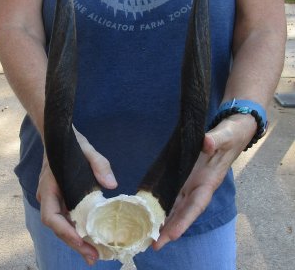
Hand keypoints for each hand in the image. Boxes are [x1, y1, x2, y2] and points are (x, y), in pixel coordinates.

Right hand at [36, 127, 116, 265]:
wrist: (58, 137)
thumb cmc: (70, 143)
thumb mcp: (87, 149)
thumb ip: (99, 164)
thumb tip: (112, 185)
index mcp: (50, 186)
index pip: (51, 215)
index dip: (64, 231)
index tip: (81, 241)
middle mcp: (48, 196)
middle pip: (57, 226)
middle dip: (74, 243)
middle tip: (93, 257)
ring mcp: (54, 199)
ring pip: (62, 225)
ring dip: (76, 240)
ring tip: (94, 254)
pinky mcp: (62, 199)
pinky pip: (67, 217)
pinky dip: (78, 229)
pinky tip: (91, 237)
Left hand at [153, 114, 256, 249]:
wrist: (228, 135)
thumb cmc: (229, 137)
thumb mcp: (225, 136)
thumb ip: (216, 140)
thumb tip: (207, 143)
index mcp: (209, 182)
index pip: (196, 204)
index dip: (185, 220)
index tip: (172, 234)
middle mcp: (198, 187)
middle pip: (184, 211)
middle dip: (171, 228)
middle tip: (155, 245)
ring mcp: (190, 183)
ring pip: (176, 205)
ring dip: (164, 220)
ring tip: (150, 235)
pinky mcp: (183, 177)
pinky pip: (171, 193)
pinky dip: (162, 204)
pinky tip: (150, 211)